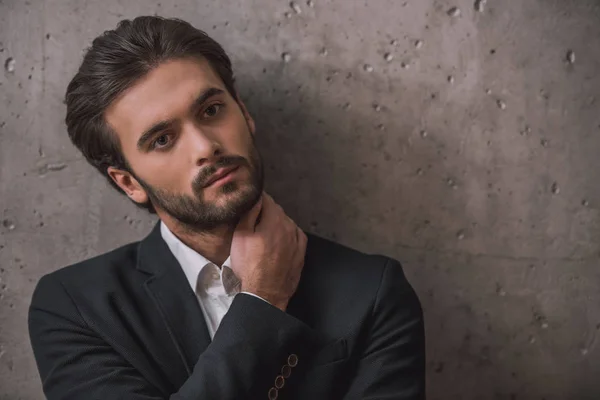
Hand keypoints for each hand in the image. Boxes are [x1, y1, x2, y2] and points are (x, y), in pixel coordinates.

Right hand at [230, 192, 306, 310]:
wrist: (266, 294)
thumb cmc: (249, 265)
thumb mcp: (240, 236)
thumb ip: (249, 213)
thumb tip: (255, 197)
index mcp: (275, 219)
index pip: (266, 199)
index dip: (256, 200)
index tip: (249, 204)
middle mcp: (290, 226)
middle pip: (276, 211)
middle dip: (265, 212)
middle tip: (252, 222)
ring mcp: (298, 239)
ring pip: (285, 223)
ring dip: (275, 224)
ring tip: (262, 236)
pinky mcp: (301, 251)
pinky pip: (293, 236)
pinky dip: (285, 235)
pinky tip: (276, 244)